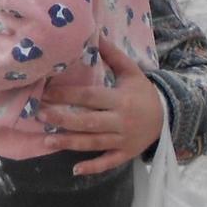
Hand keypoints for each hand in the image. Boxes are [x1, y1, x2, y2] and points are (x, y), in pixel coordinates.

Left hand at [38, 42, 165, 175]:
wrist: (168, 117)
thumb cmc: (143, 92)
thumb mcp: (131, 71)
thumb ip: (113, 55)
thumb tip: (96, 35)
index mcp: (120, 99)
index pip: (89, 97)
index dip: (67, 95)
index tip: (46, 93)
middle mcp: (120, 121)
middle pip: (88, 122)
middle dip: (63, 119)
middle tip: (39, 115)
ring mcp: (123, 140)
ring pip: (94, 143)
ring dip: (70, 143)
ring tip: (47, 141)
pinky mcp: (125, 154)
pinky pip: (108, 162)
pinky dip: (93, 167)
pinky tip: (75, 170)